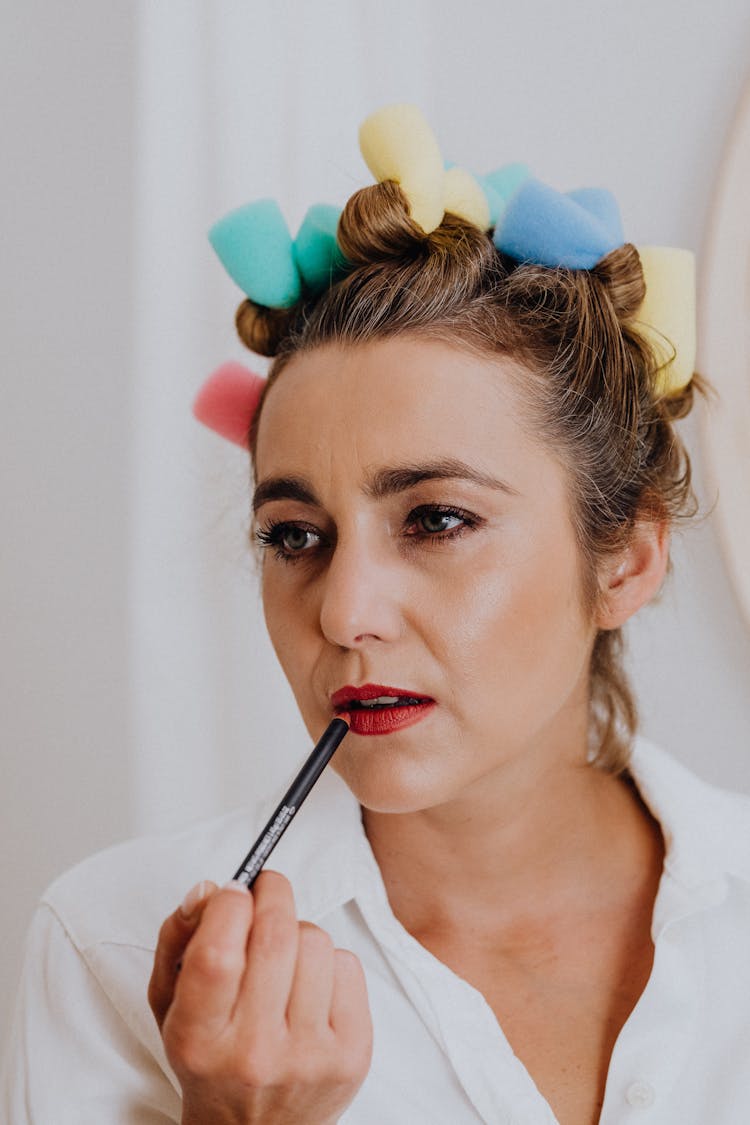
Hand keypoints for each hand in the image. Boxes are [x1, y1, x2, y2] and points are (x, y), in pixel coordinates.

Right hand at [148, 872, 372, 1124]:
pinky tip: (310, 986)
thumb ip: (178, 938)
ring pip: (316, 942)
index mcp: (199, 1040)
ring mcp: (309, 1056)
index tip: (234, 890)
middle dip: (272, 894)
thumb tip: (212, 888)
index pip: (218, 953)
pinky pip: (348, 965)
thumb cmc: (211, 1056)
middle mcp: (255, 1053)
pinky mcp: (353, 1055)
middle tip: (266, 890)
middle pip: (275, 936)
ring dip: (299, 932)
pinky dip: (329, 961)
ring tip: (284, 957)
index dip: (229, 904)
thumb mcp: (170, 1005)